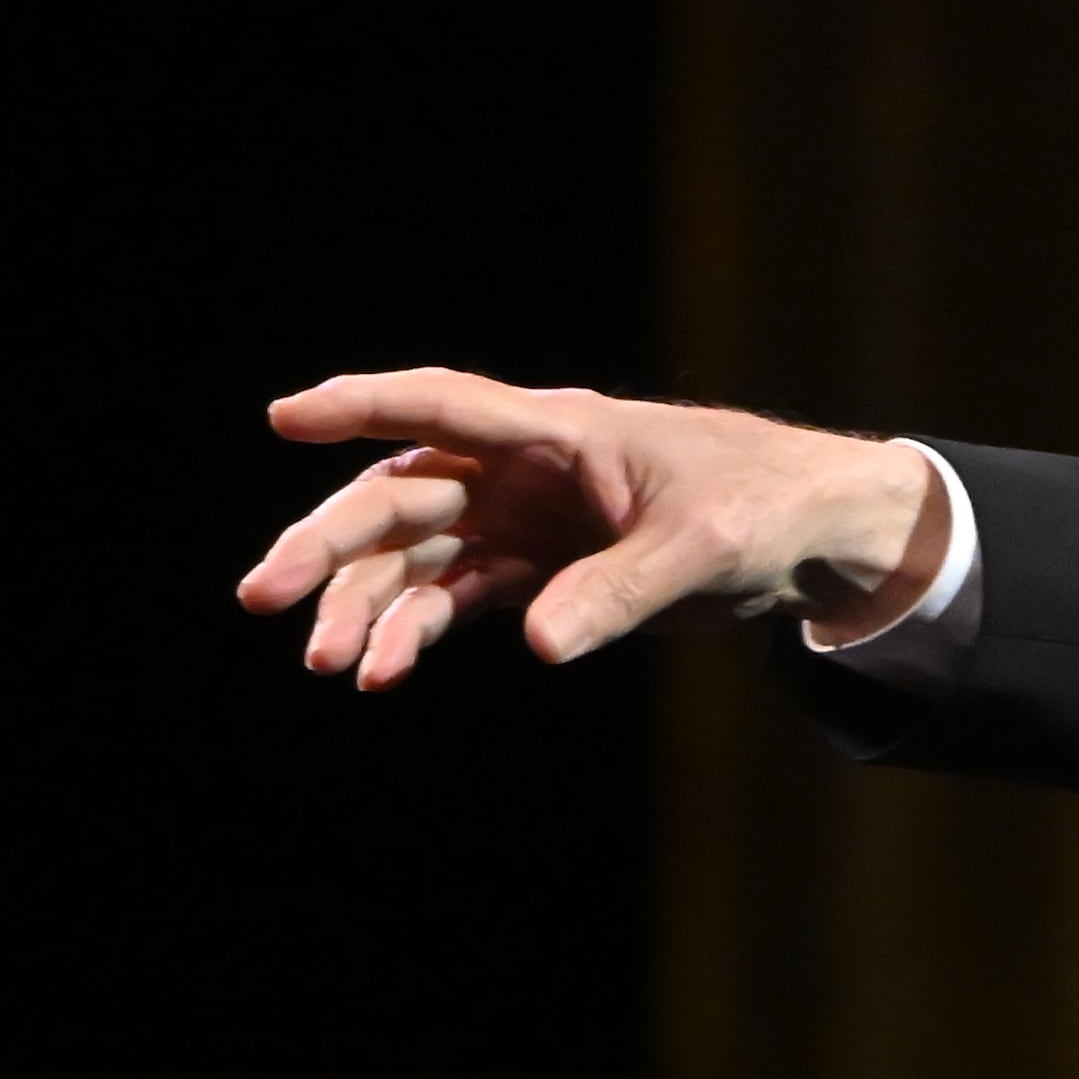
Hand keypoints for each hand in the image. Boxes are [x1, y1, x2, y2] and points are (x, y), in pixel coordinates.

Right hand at [238, 369, 947, 688]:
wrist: (812, 536)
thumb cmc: (763, 508)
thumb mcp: (701, 549)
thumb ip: (618, 592)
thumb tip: (534, 642)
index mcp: (556, 432)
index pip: (440, 407)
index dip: (361, 406)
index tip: (284, 417)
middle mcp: (521, 470)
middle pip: (401, 495)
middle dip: (330, 543)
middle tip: (266, 595)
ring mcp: (523, 520)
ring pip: (415, 556)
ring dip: (365, 603)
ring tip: (325, 660)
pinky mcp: (539, 569)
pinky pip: (454, 598)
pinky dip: (415, 632)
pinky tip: (381, 672)